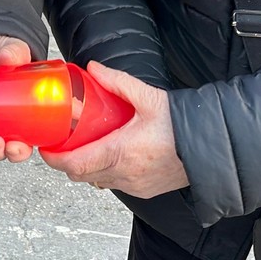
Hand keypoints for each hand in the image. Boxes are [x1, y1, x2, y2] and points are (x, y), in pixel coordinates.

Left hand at [39, 61, 189, 197]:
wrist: (214, 146)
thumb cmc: (184, 124)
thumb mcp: (149, 98)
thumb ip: (117, 82)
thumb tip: (93, 69)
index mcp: (120, 152)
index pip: (74, 164)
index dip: (54, 159)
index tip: (46, 148)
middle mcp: (124, 174)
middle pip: (80, 176)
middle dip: (67, 163)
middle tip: (62, 146)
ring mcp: (135, 186)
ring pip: (98, 181)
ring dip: (88, 168)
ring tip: (87, 147)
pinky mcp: (145, 191)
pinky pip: (116, 184)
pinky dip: (107, 172)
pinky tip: (113, 155)